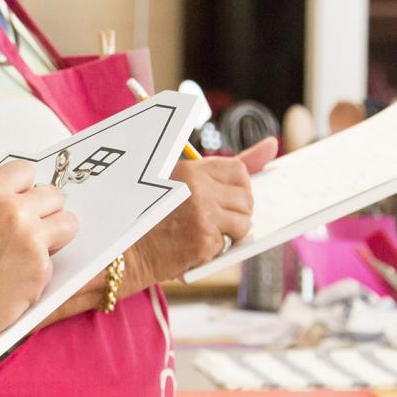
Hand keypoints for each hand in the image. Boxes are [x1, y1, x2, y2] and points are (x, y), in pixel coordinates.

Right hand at [0, 161, 78, 355]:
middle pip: (55, 195)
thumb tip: (15, 201)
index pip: (25, 171)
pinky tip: (16, 280)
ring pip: (68, 224)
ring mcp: (31, 239)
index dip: (27, 188)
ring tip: (34, 251)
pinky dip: (40, 270)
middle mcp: (13, 211)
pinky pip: (54, 261)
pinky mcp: (41, 268)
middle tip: (34, 229)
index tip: (25, 200)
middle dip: (47, 212)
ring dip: (57, 236)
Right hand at [132, 137, 278, 283]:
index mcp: (191, 171)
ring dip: (231, 231)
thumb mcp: (175, 179)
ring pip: (244, 223)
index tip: (226, 196)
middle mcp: (200, 190)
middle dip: (238, 211)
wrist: (122, 251)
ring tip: (204, 232)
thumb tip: (273, 145)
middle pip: (247, 198)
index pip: (239, 170)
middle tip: (214, 218)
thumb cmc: (147, 213)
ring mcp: (203, 218)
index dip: (239, 186)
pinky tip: (194, 245)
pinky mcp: (204, 243)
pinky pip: (230, 244)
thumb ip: (224, 167)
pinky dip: (217, 248)